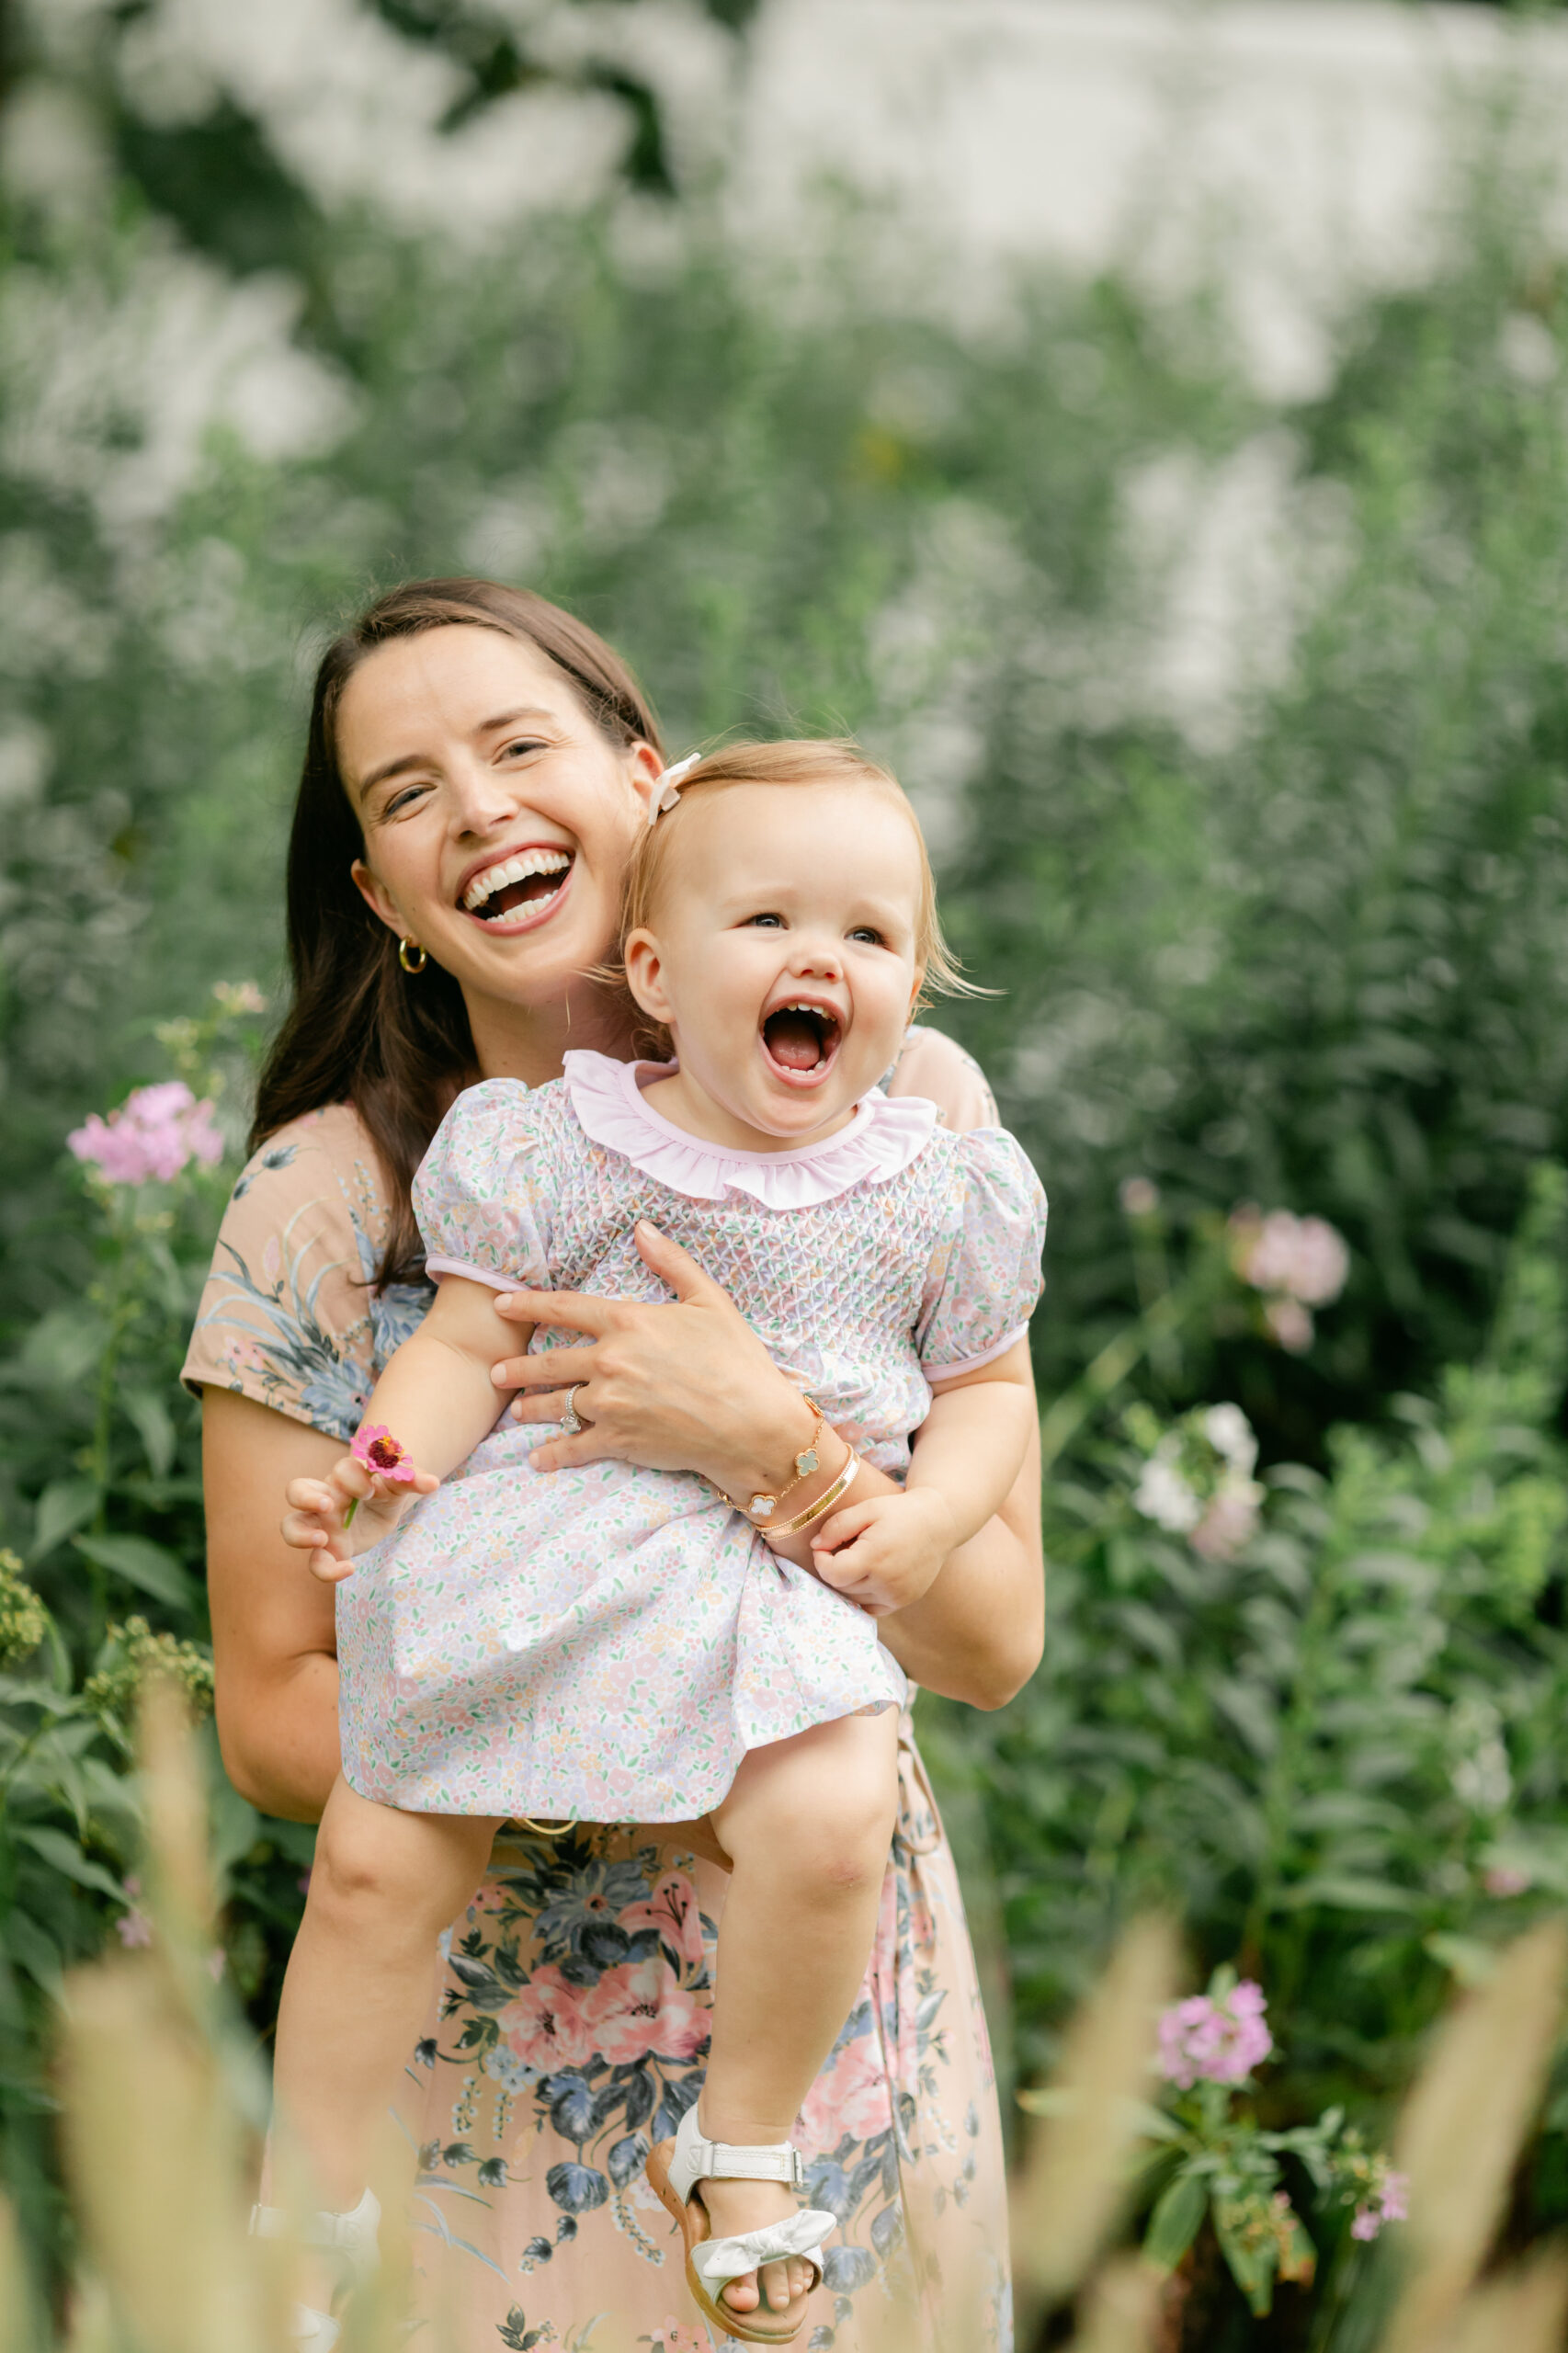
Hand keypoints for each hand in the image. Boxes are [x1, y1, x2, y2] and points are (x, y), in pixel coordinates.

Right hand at [280, 1452, 438, 1583]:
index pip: (342, 1469)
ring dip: (299, 1534)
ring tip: (322, 1539)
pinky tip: (350, 1569)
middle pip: (296, 1489)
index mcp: (346, 1476)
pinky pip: (316, 1562)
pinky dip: (328, 1570)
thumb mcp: (401, 1483)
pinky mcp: (327, 1550)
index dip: (353, 1478)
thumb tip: (434, 1483)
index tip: (372, 1489)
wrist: (381, 1509)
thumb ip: (413, 1480)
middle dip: (305, 1496)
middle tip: (328, 1504)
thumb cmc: (387, 1489)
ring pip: (291, 1527)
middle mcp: (326, 1497)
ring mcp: (321, 1524)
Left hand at [488, 1219, 813, 1493]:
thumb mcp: (710, 1300)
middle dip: (517, 1367)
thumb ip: (672, 1263)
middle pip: (548, 1361)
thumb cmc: (738, 1360)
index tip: (500, 1306)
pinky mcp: (618, 1440)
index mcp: (628, 1322)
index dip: (527, 1305)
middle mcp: (610, 1360)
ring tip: (515, 1410)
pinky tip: (538, 1459)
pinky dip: (553, 1454)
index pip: (564, 1308)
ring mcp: (610, 1403)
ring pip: (555, 1404)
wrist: (754, 1425)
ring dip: (530, 1408)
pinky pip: (573, 1447)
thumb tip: (642, 1228)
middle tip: (496, 1371)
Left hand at [810, 1489, 956, 1617]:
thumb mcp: (867, 1509)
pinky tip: (868, 1575)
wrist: (940, 1523)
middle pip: (842, 1587)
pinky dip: (862, 1595)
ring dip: (849, 1582)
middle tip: (846, 1547)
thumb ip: (836, 1527)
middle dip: (836, 1568)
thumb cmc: (900, 1512)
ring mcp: (897, 1596)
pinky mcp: (903, 1601)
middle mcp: (887, 1582)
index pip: (832, 1574)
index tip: (826, 1546)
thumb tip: (815, 1547)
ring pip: (854, 1598)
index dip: (822, 1560)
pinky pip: (870, 1607)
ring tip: (861, 1558)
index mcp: (875, 1557)